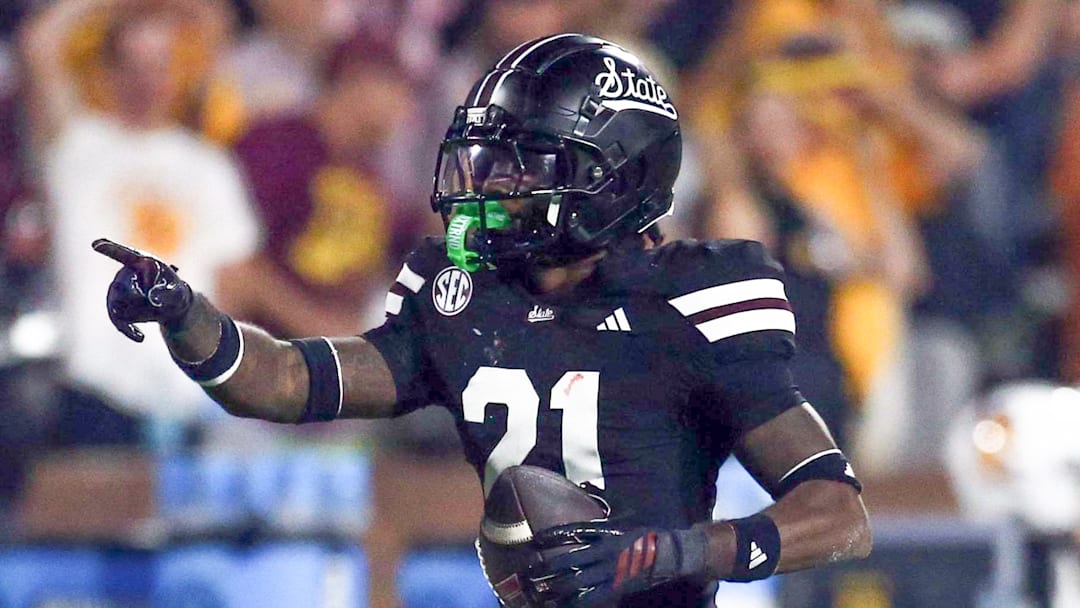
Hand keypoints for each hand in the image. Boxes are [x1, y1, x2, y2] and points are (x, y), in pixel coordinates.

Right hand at [92, 238, 192, 341]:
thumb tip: (152, 298)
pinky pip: (116, 318)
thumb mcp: (177, 293)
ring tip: (157, 314)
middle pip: (119, 288)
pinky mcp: (116, 305)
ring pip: (116, 305)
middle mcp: (125, 273)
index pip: (123, 254)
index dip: (110, 249)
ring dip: (136, 314)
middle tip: (158, 303)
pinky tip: (140, 337)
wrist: (171, 307)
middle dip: (138, 300)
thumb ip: (167, 294)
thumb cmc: (175, 293)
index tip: (96, 244)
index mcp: (141, 262)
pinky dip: (127, 329)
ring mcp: (118, 289)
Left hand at [528, 521, 707, 606]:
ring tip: (539, 591)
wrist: (670, 554)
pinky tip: (564, 603)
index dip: (552, 538)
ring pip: (578, 582)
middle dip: (548, 568)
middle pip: (569, 562)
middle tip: (528, 573)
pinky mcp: (617, 589)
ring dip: (557, 587)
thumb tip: (575, 521)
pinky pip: (592, 597)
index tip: (535, 540)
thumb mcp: (620, 525)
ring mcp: (611, 573)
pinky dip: (576, 601)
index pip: (572, 534)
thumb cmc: (644, 536)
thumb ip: (597, 527)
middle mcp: (606, 555)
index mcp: (606, 536)